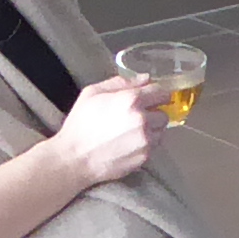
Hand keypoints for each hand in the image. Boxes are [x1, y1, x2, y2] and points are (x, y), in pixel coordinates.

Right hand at [46, 75, 161, 189]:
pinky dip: (145, 144)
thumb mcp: (92, 93)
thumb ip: (120, 82)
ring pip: (160, 131)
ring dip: (151, 130)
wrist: (75, 158)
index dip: (158, 94)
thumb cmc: (80, 124)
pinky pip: (153, 146)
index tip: (154, 97)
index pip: (160, 92)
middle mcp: (143, 119)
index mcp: (131, 100)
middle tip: (136, 117)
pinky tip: (128, 144)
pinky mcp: (145, 156)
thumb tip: (144, 79)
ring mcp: (146, 140)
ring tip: (131, 132)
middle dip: (153, 114)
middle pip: (163, 114)